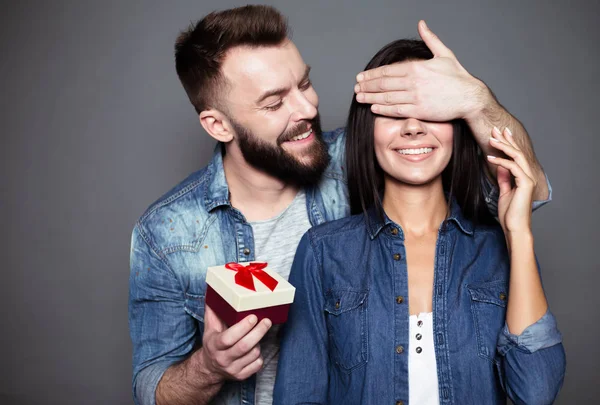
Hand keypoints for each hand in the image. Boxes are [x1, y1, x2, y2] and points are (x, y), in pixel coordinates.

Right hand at [197, 304, 270, 381]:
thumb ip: (213, 311)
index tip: (253, 317)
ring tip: (258, 333)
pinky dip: (259, 355)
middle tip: (266, 321)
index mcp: (214, 345)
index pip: (229, 337)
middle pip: (244, 346)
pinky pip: (257, 364)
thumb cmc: (213, 342)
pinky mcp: (241, 376)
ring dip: (259, 342)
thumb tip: (214, 291)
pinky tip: (256, 347)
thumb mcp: (209, 328)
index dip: (243, 327)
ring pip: (253, 354)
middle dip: (258, 332)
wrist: (210, 368)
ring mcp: (232, 369)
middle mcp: (223, 359)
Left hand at [354, 20, 487, 120]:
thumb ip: (430, 39)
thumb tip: (421, 23)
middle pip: (383, 84)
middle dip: (367, 86)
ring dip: (370, 98)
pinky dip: (383, 109)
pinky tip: (373, 108)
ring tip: (359, 97)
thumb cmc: (458, 77)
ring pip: (386, 97)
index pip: (387, 71)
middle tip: (356, 87)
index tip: (361, 77)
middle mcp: (413, 82)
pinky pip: (396, 110)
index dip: (372, 75)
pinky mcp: (419, 110)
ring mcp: (415, 97)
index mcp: (417, 68)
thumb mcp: (444, 54)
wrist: (469, 97)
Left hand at [486, 127, 535, 234]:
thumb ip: (504, 179)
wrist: (514, 228)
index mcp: (523, 177)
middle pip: (518, 152)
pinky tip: (490, 158)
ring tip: (491, 139)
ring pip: (517, 156)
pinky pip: (513, 168)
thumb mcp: (504, 192)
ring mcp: (528, 179)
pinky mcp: (525, 184)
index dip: (507, 144)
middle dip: (506, 139)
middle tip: (495, 129)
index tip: (498, 134)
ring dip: (503, 146)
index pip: (516, 156)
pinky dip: (501, 161)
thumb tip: (500, 167)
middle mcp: (528, 176)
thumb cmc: (510, 214)